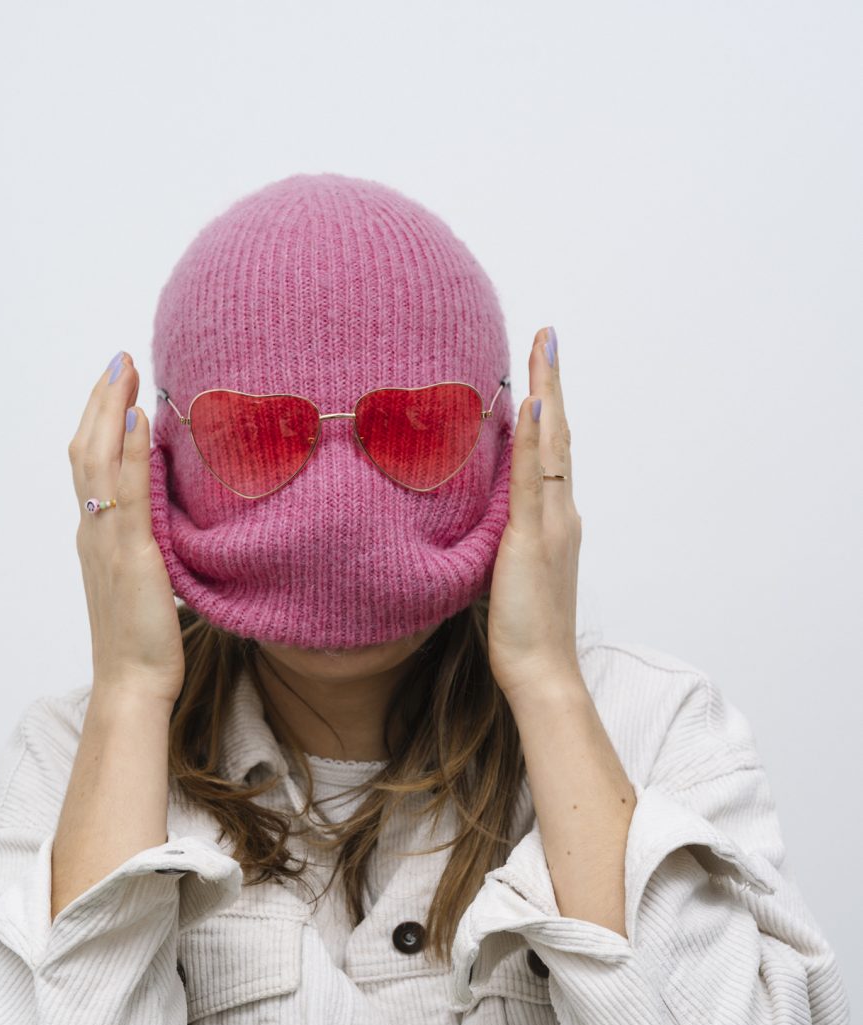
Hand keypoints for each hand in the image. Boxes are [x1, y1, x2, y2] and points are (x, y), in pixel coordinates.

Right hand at [69, 352, 184, 707]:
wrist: (133, 683)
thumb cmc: (143, 642)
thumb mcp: (146, 583)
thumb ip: (149, 547)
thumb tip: (170, 523)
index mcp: (97, 538)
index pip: (90, 466)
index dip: (98, 421)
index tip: (115, 385)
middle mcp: (94, 532)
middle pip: (86, 450)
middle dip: (100, 400)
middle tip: (117, 359)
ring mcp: (109, 541)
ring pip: (100, 460)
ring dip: (111, 408)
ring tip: (124, 369)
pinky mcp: (133, 554)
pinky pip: (128, 493)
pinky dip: (129, 451)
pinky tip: (138, 418)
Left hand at [487, 325, 582, 705]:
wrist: (542, 672)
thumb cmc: (523, 634)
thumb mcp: (506, 577)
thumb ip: (500, 544)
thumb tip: (478, 524)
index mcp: (554, 523)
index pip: (551, 453)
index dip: (547, 409)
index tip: (539, 368)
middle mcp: (561, 515)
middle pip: (558, 436)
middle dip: (552, 383)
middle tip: (548, 336)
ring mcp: (551, 524)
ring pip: (552, 446)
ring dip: (548, 393)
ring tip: (544, 347)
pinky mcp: (532, 539)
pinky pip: (534, 480)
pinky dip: (535, 441)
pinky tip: (531, 405)